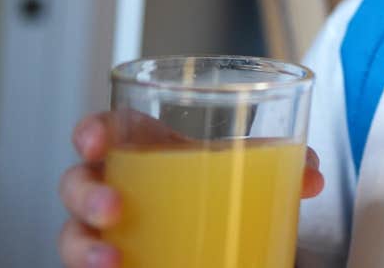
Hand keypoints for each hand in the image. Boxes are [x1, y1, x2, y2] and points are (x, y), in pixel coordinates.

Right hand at [57, 111, 325, 267]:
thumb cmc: (227, 182)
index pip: (104, 129)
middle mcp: (119, 186)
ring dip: (84, 249)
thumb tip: (310, 178)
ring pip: (73, 235)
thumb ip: (286, 162)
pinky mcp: (121, 262)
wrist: (231, 223)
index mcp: (146, 147)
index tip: (94, 141)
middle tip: (114, 209)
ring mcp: (111, 230)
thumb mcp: (255, 166)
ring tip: (112, 263)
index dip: (90, 131)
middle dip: (87, 195)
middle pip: (76, 182)